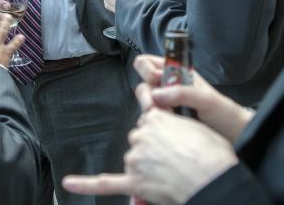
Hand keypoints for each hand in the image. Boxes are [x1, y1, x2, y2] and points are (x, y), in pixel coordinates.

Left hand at [62, 108, 237, 203]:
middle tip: (177, 156)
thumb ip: (174, 120)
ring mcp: (135, 159)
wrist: (214, 180)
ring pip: (134, 159)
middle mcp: (141, 135)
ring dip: (147, 167)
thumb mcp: (196, 124)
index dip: (155, 115)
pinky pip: (106, 183)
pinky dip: (85, 184)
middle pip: (140, 138)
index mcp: (156, 117)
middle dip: (153, 146)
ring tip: (172, 172)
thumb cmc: (212, 154)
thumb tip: (164, 121)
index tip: (147, 98)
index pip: (148, 113)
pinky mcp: (133, 183)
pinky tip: (68, 183)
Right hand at [133, 55, 254, 141]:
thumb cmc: (225, 113)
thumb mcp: (207, 99)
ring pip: (144, 103)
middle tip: (160, 105)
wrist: (233, 136)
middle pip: (143, 84)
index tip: (157, 79)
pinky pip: (150, 119)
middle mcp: (168, 88)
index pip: (149, 62)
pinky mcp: (166, 122)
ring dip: (151, 110)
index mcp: (178, 74)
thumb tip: (156, 95)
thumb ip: (182, 93)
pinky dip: (153, 122)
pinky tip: (167, 126)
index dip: (148, 69)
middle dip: (147, 94)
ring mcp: (166, 105)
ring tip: (168, 117)